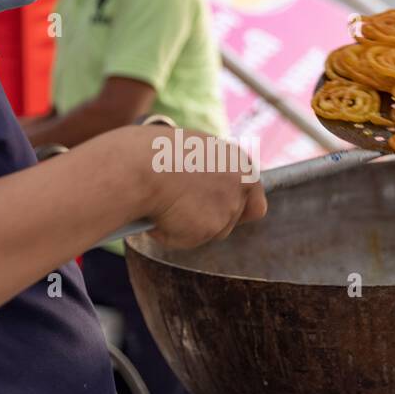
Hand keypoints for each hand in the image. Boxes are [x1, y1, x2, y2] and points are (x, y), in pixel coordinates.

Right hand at [116, 126, 266, 249]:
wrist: (141, 165)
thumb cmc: (155, 154)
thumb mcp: (189, 153)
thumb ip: (204, 172)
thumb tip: (196, 191)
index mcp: (238, 160)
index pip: (253, 192)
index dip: (237, 203)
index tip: (221, 209)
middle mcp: (241, 184)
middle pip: (235, 217)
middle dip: (212, 220)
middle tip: (186, 214)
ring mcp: (228, 207)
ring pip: (213, 231)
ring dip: (190, 227)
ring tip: (164, 209)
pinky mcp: (211, 228)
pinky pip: (188, 240)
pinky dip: (171, 234)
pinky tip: (157, 216)